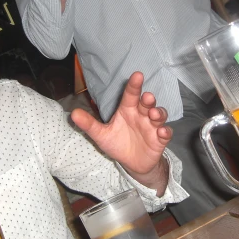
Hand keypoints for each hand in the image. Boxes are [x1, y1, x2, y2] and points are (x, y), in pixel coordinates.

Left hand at [71, 72, 171, 193]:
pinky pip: (165, 133)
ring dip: (158, 112)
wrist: (132, 163)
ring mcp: (152, 126)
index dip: (134, 85)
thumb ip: (89, 124)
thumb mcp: (101, 135)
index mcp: (128, 110)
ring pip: (159, 115)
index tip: (137, 75)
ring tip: (153, 114)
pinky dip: (165, 131)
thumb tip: (73, 114)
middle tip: (147, 98)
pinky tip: (162, 132)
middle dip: (148, 99)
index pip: (131, 95)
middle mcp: (142, 115)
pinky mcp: (160, 139)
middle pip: (147, 103)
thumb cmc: (118, 143)